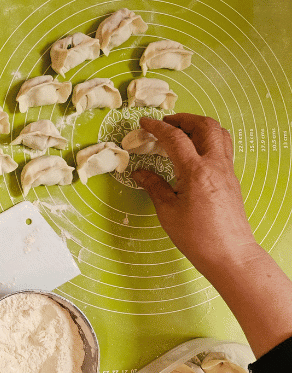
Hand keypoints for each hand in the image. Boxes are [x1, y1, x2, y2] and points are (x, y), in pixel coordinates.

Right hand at [131, 114, 259, 273]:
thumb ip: (154, 187)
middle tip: (166, 123)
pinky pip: (223, 149)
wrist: (230, 254)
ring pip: (219, 134)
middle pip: (205, 126)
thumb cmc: (198, 237)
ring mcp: (227, 171)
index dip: (158, 127)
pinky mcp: (231, 180)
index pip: (175, 138)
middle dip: (184, 119)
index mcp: (196, 171)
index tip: (145, 123)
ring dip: (200, 126)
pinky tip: (195, 152)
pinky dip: (208, 141)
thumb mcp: (168, 212)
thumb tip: (140, 173)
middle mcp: (215, 165)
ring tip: (182, 132)